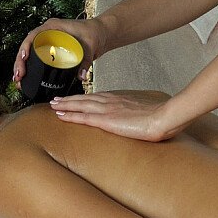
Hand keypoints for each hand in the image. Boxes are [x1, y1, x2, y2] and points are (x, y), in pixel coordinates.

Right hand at [12, 18, 105, 83]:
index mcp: (53, 26)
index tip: (23, 58)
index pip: (33, 35)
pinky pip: (36, 57)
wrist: (100, 33)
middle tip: (18, 77)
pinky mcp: (51, 49)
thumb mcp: (90, 46)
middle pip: (28, 46)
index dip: (25, 47)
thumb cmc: (94, 33)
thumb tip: (81, 76)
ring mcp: (48, 41)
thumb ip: (86, 61)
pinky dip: (30, 68)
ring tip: (18, 81)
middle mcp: (47, 33)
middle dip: (20, 62)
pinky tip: (25, 79)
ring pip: (29, 53)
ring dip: (22, 66)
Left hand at [49, 90, 184, 141]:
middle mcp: (110, 101)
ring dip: (65, 105)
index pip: (96, 97)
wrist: (164, 117)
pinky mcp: (106, 120)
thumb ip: (137, 113)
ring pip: (80, 105)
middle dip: (69, 99)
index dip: (83, 98)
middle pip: (84, 99)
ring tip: (53, 105)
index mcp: (119, 99)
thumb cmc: (160, 116)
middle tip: (55, 100)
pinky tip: (60, 116)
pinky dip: (70, 115)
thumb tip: (137, 118)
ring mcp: (107, 110)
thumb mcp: (146, 112)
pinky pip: (83, 117)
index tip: (74, 98)